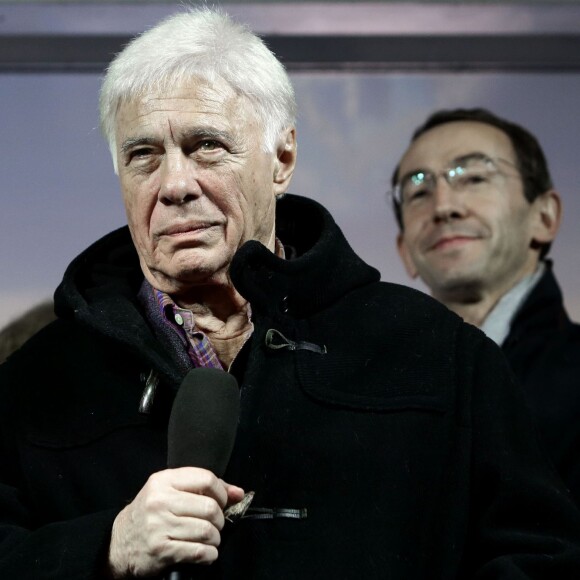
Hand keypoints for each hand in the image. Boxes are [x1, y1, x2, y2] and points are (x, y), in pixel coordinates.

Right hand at [107, 467, 244, 577]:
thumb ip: (204, 488)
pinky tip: (206, 552)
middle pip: (210, 507)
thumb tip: (239, 492)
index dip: (222, 492)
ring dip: (216, 538)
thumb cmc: (151, 513)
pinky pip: (199, 551)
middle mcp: (160, 501)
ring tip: (211, 538)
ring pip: (207, 531)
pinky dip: (209, 554)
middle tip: (216, 524)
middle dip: (220, 519)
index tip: (223, 501)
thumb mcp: (170, 491)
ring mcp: (159, 526)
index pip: (206, 479)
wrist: (119, 543)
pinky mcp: (162, 550)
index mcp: (164, 480)